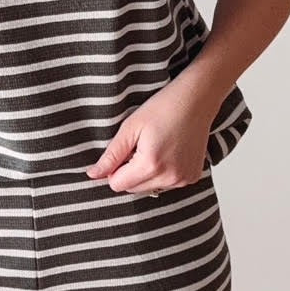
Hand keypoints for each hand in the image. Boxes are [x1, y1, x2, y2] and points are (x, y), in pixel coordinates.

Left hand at [85, 75, 218, 194]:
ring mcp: (183, 179)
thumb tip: (93, 174)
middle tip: (140, 146)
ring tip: (155, 147)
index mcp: (151, 165)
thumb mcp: (130, 128)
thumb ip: (111, 155)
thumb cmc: (163, 108)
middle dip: (130, 172)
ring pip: (150, 188)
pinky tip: (168, 152)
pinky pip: (166, 184)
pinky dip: (162, 173)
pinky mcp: (192, 177)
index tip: (123, 151)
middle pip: (133, 190)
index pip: (117, 185)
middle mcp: (169, 177)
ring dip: (146, 174)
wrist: (196, 100)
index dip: (114, 169)